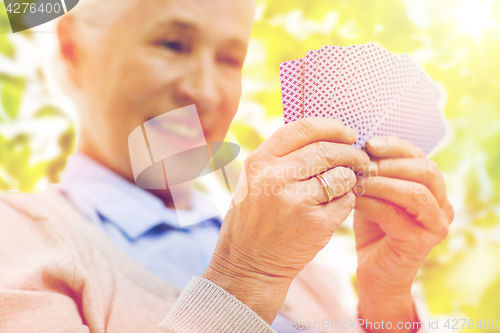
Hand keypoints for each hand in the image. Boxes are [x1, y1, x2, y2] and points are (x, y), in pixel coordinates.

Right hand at [202, 118, 369, 322]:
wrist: (248, 265)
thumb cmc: (254, 220)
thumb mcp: (254, 181)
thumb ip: (282, 158)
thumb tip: (325, 137)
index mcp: (259, 161)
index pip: (303, 127)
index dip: (332, 127)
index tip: (347, 134)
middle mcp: (275, 177)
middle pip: (327, 150)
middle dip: (350, 152)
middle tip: (359, 159)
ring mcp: (295, 201)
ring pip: (340, 175)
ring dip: (349, 179)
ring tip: (345, 185)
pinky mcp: (314, 224)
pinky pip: (345, 202)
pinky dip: (347, 202)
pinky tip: (336, 207)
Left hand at [354, 136, 453, 331]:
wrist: (375, 271)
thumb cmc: (374, 229)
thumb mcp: (376, 195)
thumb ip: (376, 175)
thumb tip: (359, 149)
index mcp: (434, 190)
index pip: (420, 158)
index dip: (395, 147)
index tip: (368, 144)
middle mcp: (442, 206)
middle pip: (426, 171)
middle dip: (391, 163)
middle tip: (362, 164)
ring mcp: (436, 225)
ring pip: (416, 192)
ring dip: (382, 183)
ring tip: (357, 181)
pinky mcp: (420, 242)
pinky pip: (395, 215)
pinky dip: (372, 203)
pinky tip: (354, 200)